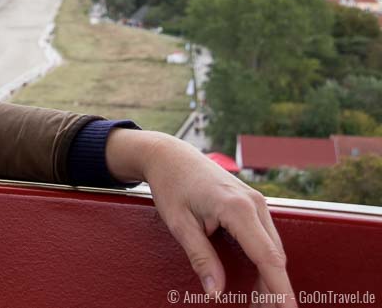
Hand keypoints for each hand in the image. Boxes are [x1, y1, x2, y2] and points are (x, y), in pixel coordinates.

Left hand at [108, 129, 295, 304]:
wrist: (170, 155)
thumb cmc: (171, 185)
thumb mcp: (179, 223)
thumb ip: (200, 257)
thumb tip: (215, 292)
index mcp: (237, 208)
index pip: (267, 257)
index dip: (279, 288)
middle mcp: (255, 203)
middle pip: (275, 256)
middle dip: (274, 289)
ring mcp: (257, 202)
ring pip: (273, 248)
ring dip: (271, 276)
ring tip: (261, 304)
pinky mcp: (254, 204)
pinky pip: (266, 238)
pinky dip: (265, 261)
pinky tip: (258, 280)